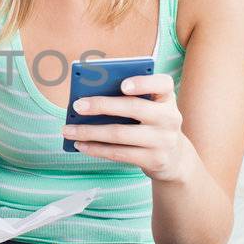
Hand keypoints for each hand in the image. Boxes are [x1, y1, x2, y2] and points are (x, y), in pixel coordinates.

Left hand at [62, 73, 191, 181]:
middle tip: (77, 106)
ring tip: (68, 130)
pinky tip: (80, 145)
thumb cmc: (151, 124)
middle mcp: (169, 117)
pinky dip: (96, 149)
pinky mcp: (154, 160)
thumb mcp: (150, 108)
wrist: (175, 158)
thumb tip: (89, 98)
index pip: (162, 83)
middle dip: (101, 106)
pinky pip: (119, 153)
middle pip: (133, 108)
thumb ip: (129, 99)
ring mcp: (163, 140)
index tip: (122, 85)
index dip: (143, 83)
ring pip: (120, 134)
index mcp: (167, 97)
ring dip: (90, 132)